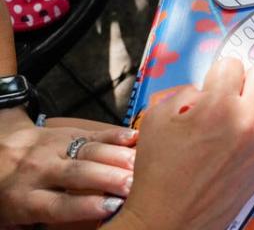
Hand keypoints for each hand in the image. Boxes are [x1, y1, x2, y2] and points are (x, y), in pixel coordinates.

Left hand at [0, 108, 136, 225]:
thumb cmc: (8, 196)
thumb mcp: (14, 216)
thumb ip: (42, 220)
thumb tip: (86, 226)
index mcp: (23, 198)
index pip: (57, 204)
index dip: (86, 205)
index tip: (111, 207)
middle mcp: (39, 170)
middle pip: (79, 173)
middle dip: (109, 178)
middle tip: (133, 185)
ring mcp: (53, 147)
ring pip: (89, 150)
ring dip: (118, 156)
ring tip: (141, 164)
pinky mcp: (66, 132)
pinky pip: (93, 132)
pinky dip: (115, 134)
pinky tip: (135, 138)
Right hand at [110, 58, 253, 229]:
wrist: (167, 220)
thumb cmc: (157, 169)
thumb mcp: (156, 118)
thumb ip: (185, 93)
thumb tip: (205, 89)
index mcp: (219, 106)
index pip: (232, 65)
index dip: (217, 73)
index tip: (211, 85)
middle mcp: (246, 122)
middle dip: (244, 80)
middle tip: (228, 93)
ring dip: (249, 108)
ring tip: (225, 125)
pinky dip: (251, 136)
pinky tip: (229, 149)